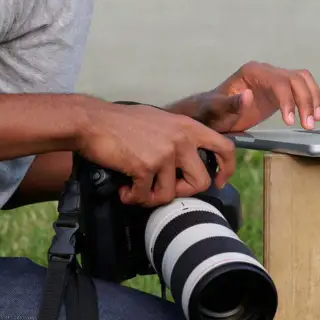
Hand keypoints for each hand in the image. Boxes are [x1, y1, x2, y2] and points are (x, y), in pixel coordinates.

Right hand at [75, 101, 236, 207]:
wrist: (92, 121)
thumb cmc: (122, 122)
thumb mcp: (160, 122)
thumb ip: (178, 138)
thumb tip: (186, 163)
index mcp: (187, 127)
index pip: (225, 147)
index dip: (226, 169)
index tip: (218, 182)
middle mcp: (181, 139)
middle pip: (200, 181)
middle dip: (181, 192)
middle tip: (162, 189)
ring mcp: (164, 153)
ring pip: (170, 194)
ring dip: (151, 198)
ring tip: (136, 189)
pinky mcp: (146, 166)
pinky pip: (146, 196)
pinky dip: (133, 197)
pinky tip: (124, 190)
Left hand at [169, 62, 319, 132]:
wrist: (210, 115)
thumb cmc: (211, 112)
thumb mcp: (216, 111)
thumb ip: (231, 103)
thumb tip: (248, 94)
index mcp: (252, 72)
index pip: (279, 82)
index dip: (289, 100)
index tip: (291, 122)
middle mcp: (266, 72)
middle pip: (296, 80)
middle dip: (306, 101)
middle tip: (309, 125)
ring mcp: (274, 80)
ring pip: (304, 82)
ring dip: (315, 100)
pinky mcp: (280, 92)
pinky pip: (303, 91)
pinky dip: (315, 102)